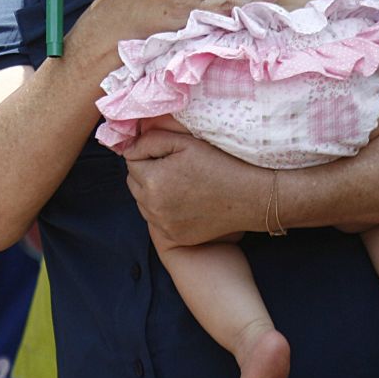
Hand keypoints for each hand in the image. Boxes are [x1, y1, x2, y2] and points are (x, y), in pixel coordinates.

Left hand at [124, 127, 268, 244]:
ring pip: (143, 202)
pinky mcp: (175, 238)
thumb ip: (151, 139)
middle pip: (134, 182)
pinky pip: (157, 220)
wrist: (250, 197)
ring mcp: (163, 226)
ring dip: (153, 191)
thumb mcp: (185, 142)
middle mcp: (152, 207)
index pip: (131, 159)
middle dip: (147, 171)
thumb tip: (129, 146)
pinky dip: (165, 210)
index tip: (168, 150)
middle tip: (173, 165)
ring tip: (180, 182)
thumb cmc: (219, 163)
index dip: (147, 151)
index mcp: (152, 181)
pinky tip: (186, 201)